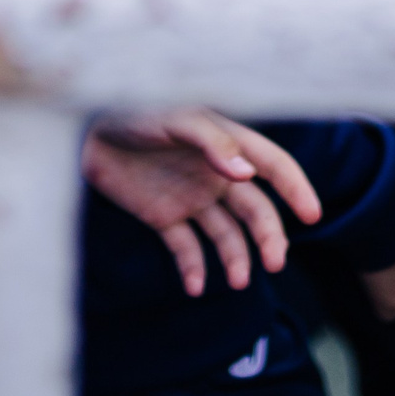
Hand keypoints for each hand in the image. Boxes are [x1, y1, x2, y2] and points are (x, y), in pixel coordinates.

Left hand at [84, 110, 321, 297]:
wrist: (81, 129)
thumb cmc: (131, 109)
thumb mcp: (175, 119)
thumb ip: (213, 143)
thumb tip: (247, 175)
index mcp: (225, 144)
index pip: (272, 166)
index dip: (296, 188)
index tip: (312, 215)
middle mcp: (214, 174)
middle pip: (255, 210)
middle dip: (270, 237)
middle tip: (275, 263)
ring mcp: (190, 197)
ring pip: (226, 234)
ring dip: (236, 258)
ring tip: (236, 281)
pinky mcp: (163, 217)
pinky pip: (186, 248)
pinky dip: (194, 268)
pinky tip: (195, 285)